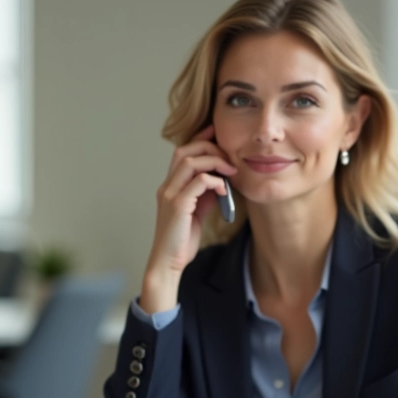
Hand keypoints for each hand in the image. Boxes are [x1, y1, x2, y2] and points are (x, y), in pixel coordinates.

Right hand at [141, 125, 236, 313]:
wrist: (168, 263)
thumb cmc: (182, 240)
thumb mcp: (197, 212)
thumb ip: (206, 195)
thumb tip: (221, 181)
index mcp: (170, 186)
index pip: (181, 152)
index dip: (199, 139)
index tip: (217, 134)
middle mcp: (167, 186)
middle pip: (184, 150)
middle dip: (209, 147)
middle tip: (229, 158)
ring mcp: (170, 194)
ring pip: (191, 162)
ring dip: (215, 161)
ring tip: (231, 171)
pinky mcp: (178, 205)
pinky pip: (199, 182)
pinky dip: (215, 181)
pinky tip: (224, 190)